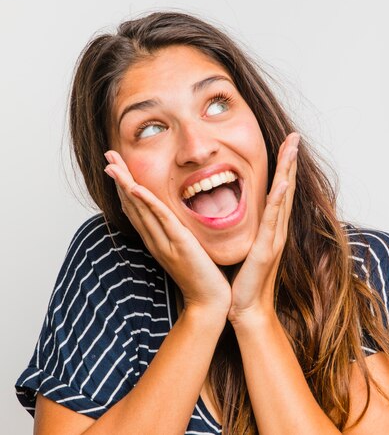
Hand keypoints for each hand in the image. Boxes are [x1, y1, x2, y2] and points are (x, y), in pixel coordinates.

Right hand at [104, 152, 231, 316]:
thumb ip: (182, 231)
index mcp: (158, 238)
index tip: (117, 165)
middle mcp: (155, 239)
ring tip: (113, 165)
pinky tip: (136, 188)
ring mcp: (164, 242)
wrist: (210, 303)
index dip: (125, 185)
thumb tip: (183, 213)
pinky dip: (147, 202)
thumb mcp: (190, 247)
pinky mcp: (179, 244)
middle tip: (108, 156)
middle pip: (132, 204)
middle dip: (120, 179)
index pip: (137, 207)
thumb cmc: (204, 275)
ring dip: (126, 184)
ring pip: (140, 208)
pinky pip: (160, 219)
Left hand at [227, 132, 299, 325]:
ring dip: (288, 171)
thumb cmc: (245, 279)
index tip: (287, 144)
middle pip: (286, 187)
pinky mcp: (266, 248)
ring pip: (283, 197)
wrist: (247, 308)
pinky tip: (283, 182)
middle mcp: (277, 229)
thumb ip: (249, 228)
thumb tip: (237, 209)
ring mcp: (274, 238)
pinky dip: (279, 199)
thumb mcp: (247, 246)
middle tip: (295, 136)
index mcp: (271, 227)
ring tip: (292, 149)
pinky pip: (273, 219)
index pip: (279, 190)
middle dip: (290, 161)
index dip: (284, 166)